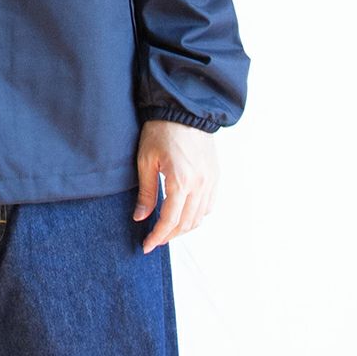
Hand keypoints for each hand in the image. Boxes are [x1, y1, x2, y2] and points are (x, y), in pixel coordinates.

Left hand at [133, 119, 218, 252]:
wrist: (183, 109)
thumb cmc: (161, 131)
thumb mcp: (146, 160)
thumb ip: (146, 192)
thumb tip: (141, 218)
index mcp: (180, 182)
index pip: (170, 221)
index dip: (157, 237)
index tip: (146, 245)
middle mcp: (200, 185)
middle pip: (186, 224)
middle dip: (169, 236)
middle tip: (154, 240)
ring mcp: (210, 181)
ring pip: (199, 218)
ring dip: (183, 228)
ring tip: (167, 230)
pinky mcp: (215, 175)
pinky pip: (209, 205)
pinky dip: (196, 215)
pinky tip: (183, 214)